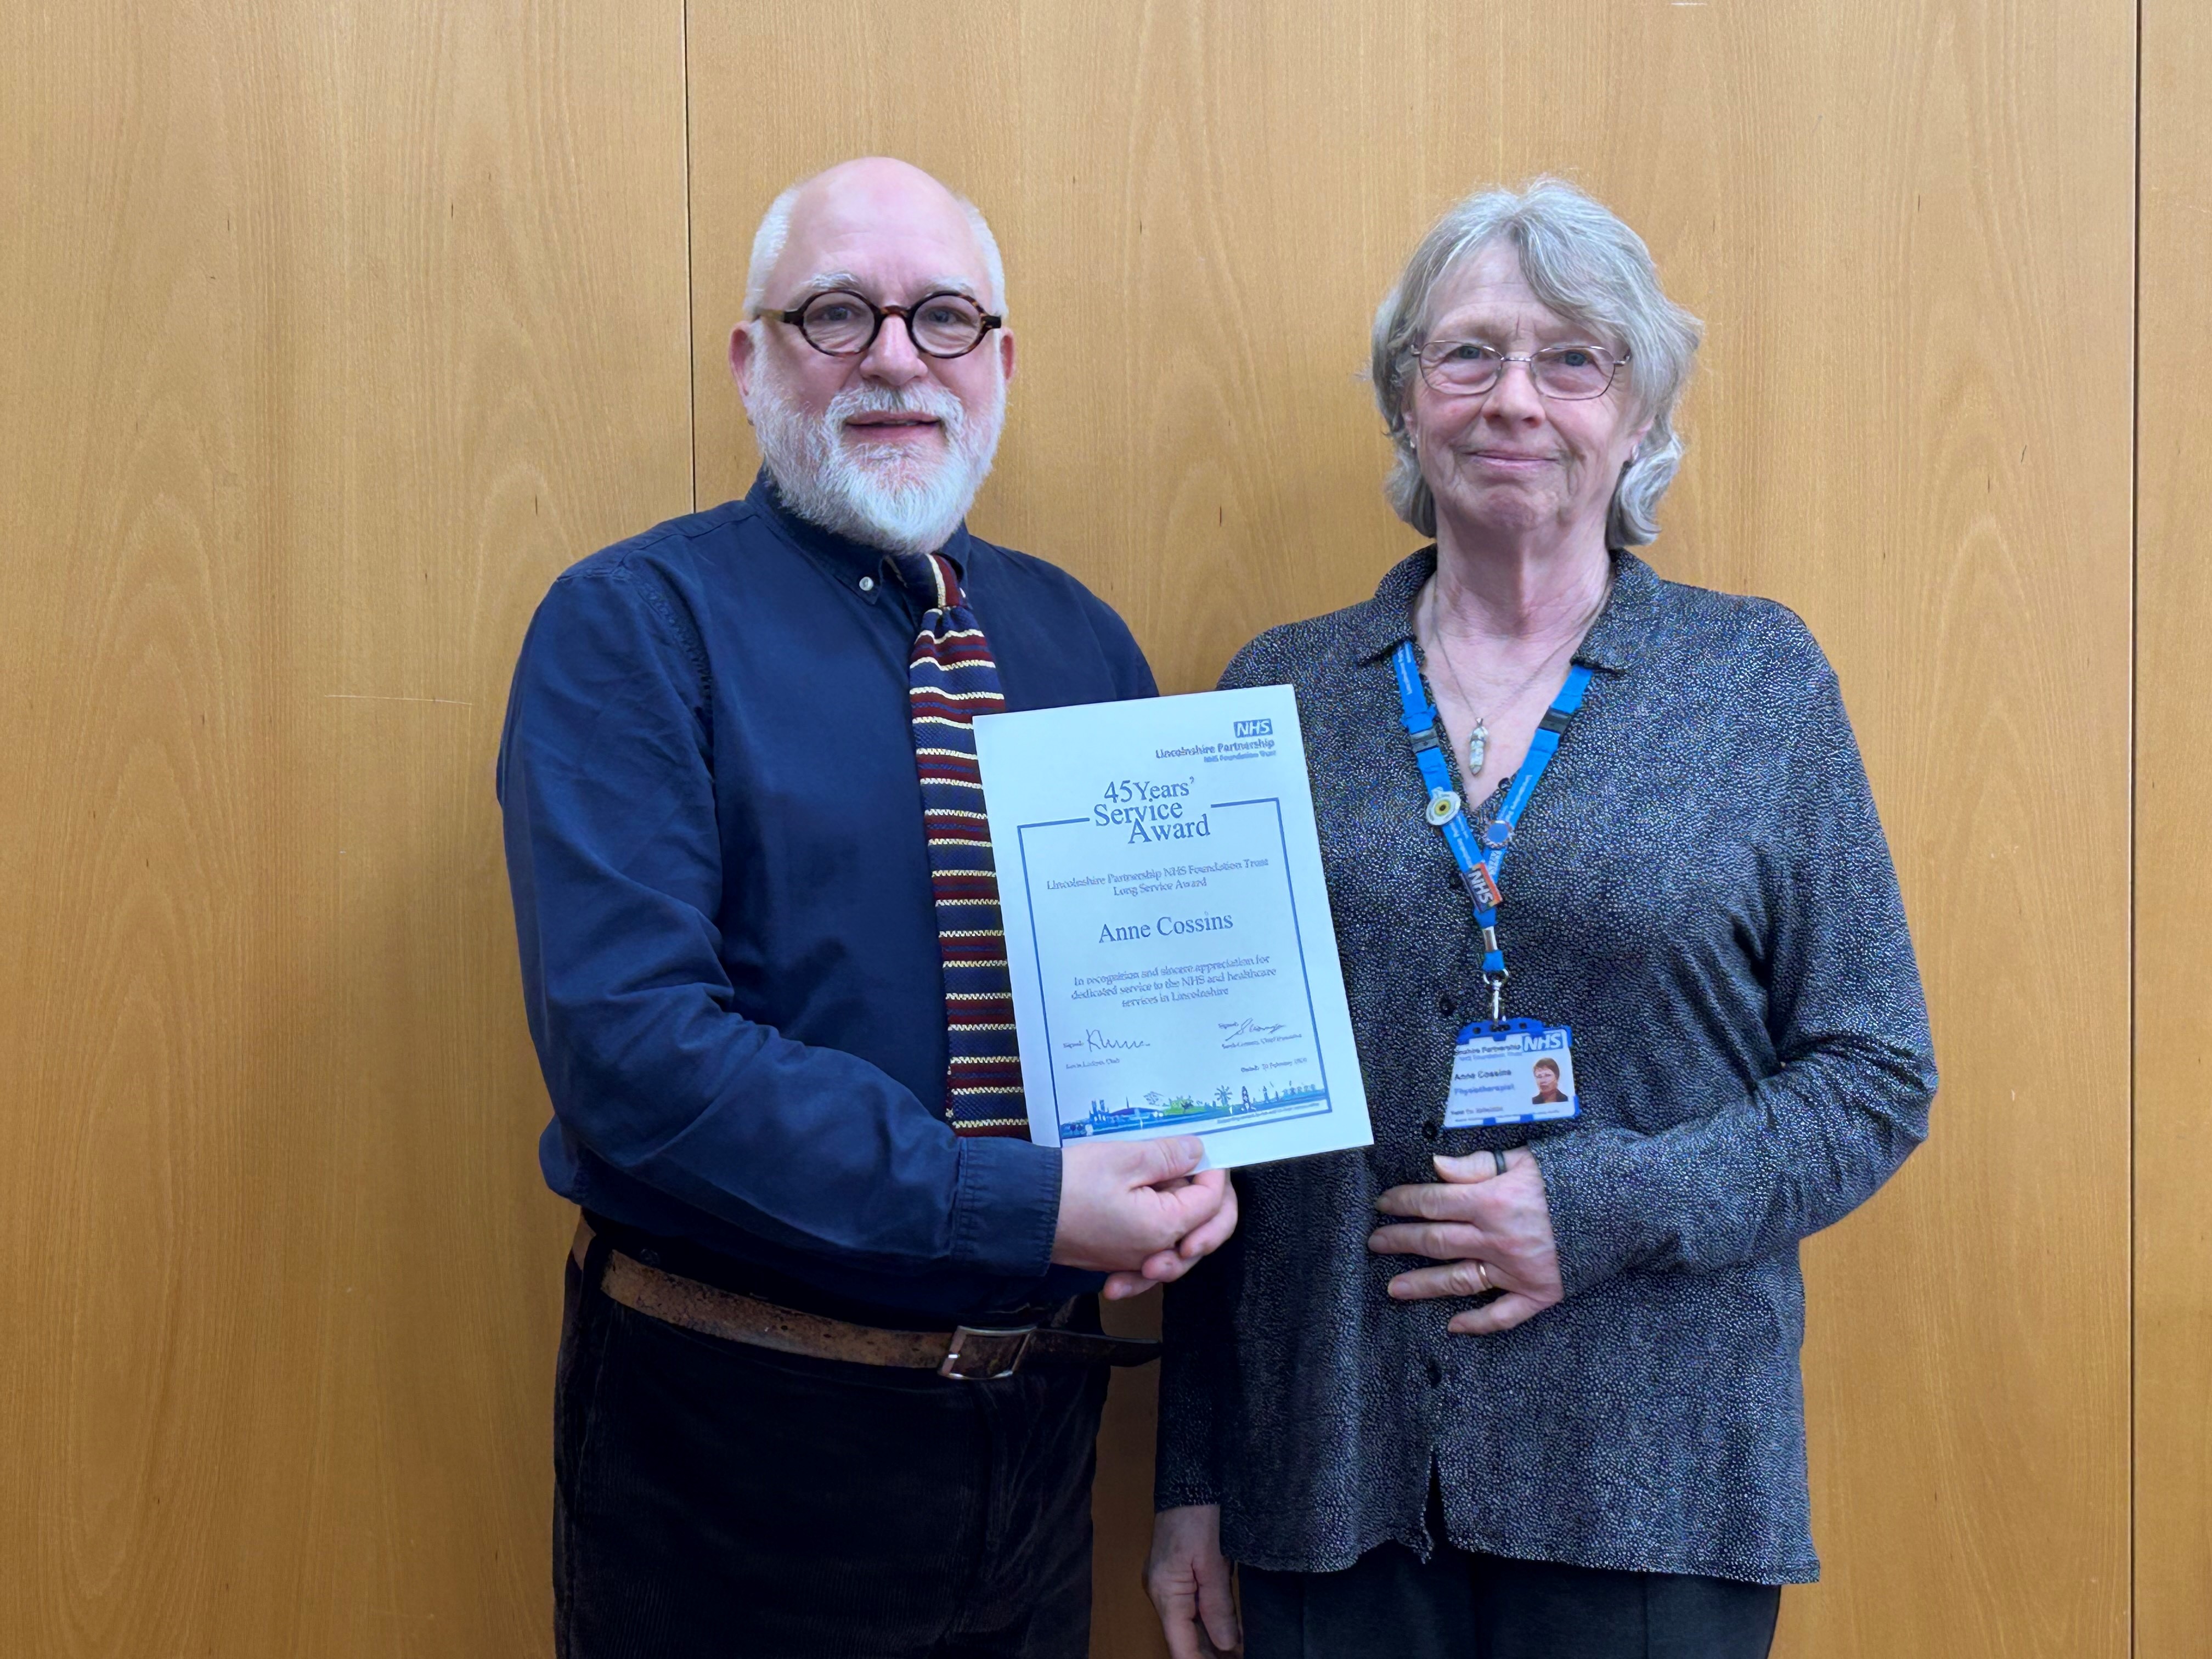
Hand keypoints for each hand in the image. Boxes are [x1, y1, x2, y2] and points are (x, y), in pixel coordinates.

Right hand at [1055, 1138, 1238, 1299]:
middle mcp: (1155, 1252)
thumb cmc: (1069, 1184)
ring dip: (1184, 1216)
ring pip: (1182, 1244)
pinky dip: (1157, 1239)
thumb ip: (1169, 1156)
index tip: (1196, 1148)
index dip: (1212, 1170)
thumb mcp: (1125, 1158)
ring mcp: (1136, 1260)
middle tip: (1193, 1167)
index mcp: (1164, 1228)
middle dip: (1209, 1198)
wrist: (1021, 1211)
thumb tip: (1199, 1153)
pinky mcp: (1118, 1258)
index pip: (1212, 1202)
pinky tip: (1150, 1210)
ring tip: (1172, 1184)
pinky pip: (1151, 1258)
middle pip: (1205, 1231)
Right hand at [1146, 1504, 1239, 1657]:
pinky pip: (1193, 1606)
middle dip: (1211, 1654)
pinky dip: (1211, 1620)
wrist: (1190, 1477)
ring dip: (1213, 1640)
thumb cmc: (1198, 1513)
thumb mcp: (1213, 1561)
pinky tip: (1232, 1631)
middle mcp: (1162, 1592)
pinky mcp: (1178, 1573)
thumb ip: (1218, 1606)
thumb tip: (1226, 1646)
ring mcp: (1168, 1582)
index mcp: (1165, 1592)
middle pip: (1185, 1638)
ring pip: (1191, 1623)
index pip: (1181, 1647)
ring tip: (1240, 1652)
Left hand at [1369, 1149, 1563, 1333]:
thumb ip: (1477, 1165)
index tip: (1383, 1204)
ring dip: (1422, 1284)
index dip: (1403, 1202)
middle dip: (1400, 1240)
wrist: (1629, 1206)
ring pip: (1458, 1280)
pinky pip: (1502, 1315)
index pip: (1433, 1201)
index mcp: (1492, 1200)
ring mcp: (1517, 1270)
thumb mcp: (1525, 1160)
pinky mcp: (1539, 1293)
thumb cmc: (1575, 1176)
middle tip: (1374, 1243)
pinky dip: (1477, 1322)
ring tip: (1393, 1288)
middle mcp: (1498, 1238)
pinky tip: (1453, 1326)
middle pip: (1436, 1240)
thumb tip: (1435, 1166)